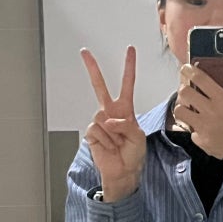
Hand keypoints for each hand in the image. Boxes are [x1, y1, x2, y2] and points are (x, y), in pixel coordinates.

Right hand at [80, 46, 145, 199]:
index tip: (129, 50)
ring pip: (102, 116)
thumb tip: (107, 120)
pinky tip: (109, 146)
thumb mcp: (138, 136)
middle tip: (84, 51)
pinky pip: (97, 130)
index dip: (129, 67)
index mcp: (125, 109)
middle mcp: (111, 112)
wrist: (123, 171)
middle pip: (100, 86)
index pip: (127, 84)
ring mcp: (100, 122)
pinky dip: (106, 140)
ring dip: (113, 132)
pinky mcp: (91, 132)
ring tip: (118, 143)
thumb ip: (125, 124)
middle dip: (92, 68)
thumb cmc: (133, 153)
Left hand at [173, 61, 222, 158]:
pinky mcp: (200, 140)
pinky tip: (197, 126)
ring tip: (189, 108)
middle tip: (187, 90)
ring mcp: (204, 127)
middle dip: (184, 89)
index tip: (187, 69)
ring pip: (180, 111)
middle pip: (185, 92)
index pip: (200, 79)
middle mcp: (211, 111)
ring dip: (183, 108)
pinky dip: (190, 127)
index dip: (190, 71)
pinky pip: (187, 129)